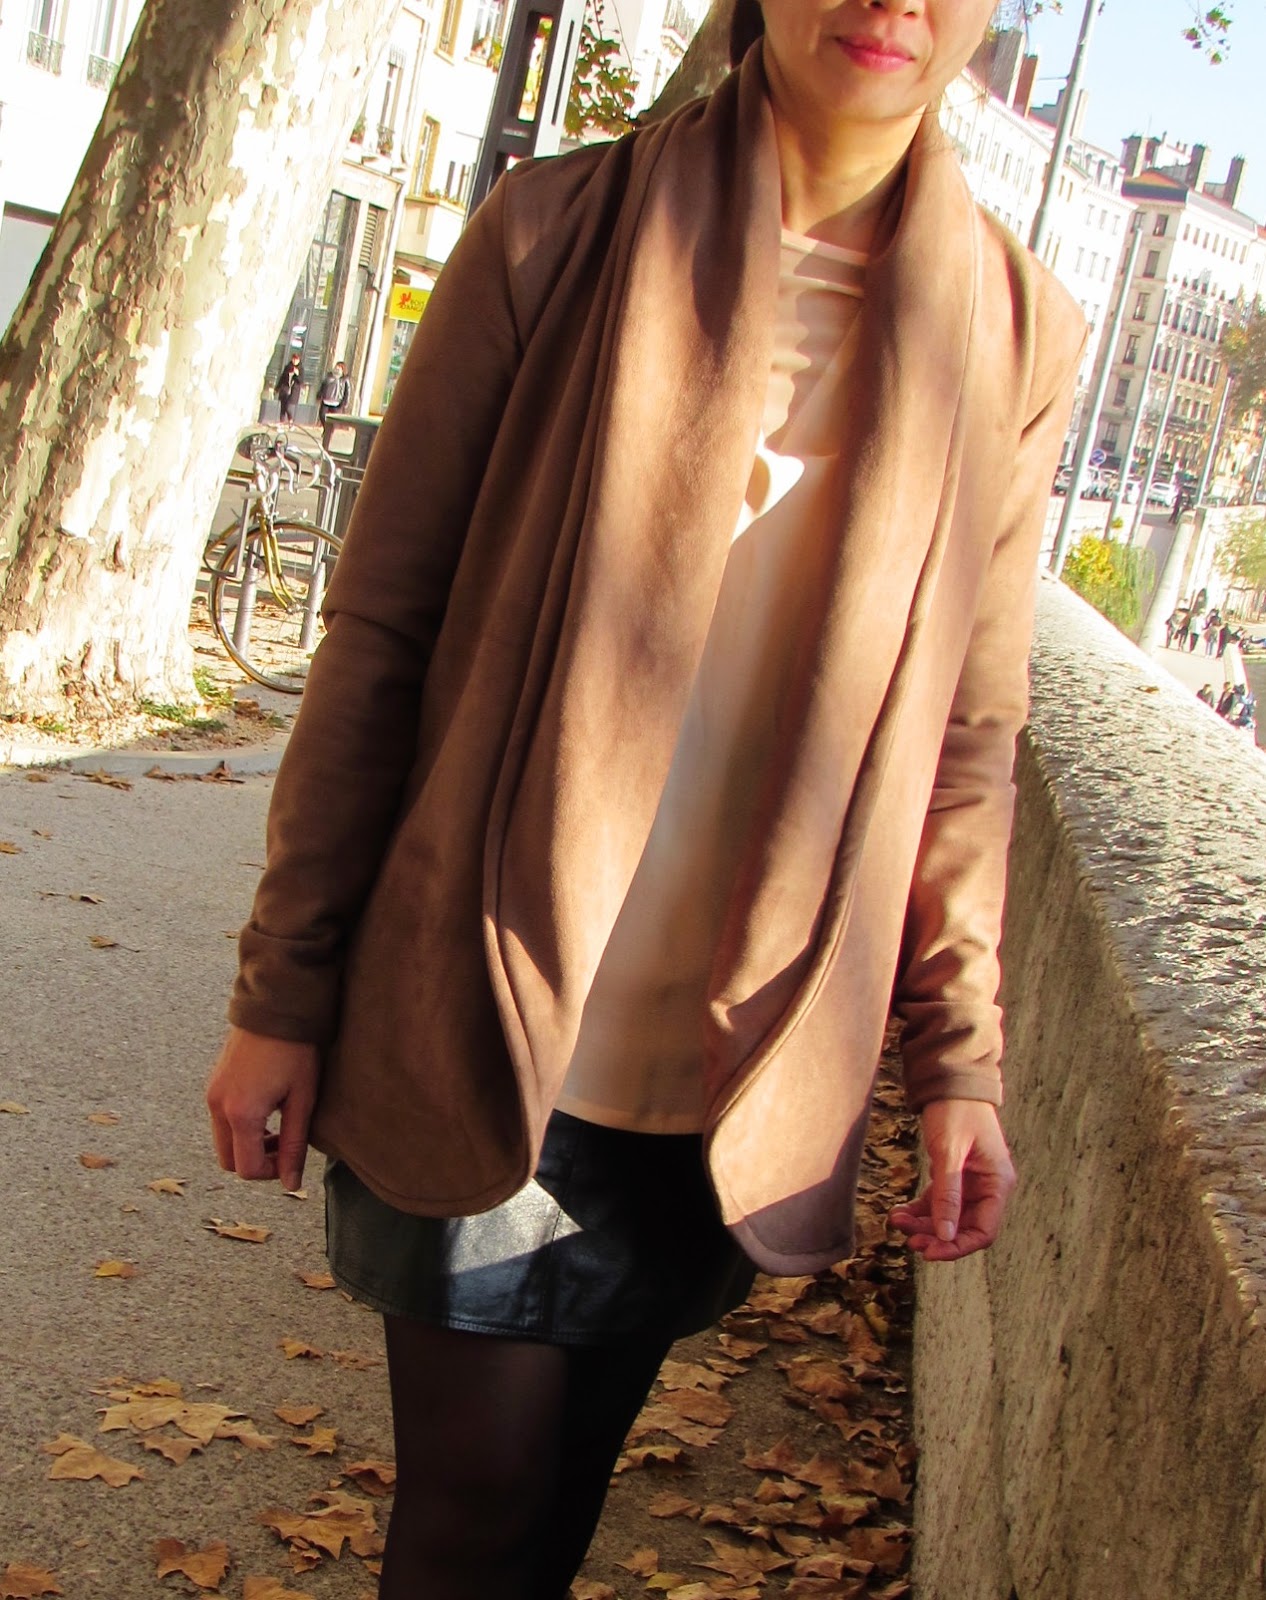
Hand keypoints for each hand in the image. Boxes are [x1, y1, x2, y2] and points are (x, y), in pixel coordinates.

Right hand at [206, 1026, 319, 1192]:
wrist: (276, 1007)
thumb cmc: (296, 1051)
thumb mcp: (302, 1100)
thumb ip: (293, 1146)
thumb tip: (290, 1184)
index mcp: (241, 1114)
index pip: (246, 1169)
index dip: (270, 1173)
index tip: (290, 1158)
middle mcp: (218, 1106)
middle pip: (228, 1160)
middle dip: (255, 1161)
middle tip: (283, 1144)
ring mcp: (212, 1094)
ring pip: (222, 1141)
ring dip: (247, 1144)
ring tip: (277, 1125)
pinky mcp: (213, 1084)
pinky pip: (220, 1121)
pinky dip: (239, 1127)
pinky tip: (266, 1108)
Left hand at [888, 1099, 1015, 1261]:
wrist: (950, 1079)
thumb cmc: (956, 1110)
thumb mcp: (949, 1152)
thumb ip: (947, 1194)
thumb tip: (945, 1235)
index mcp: (997, 1184)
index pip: (983, 1231)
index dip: (957, 1246)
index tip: (929, 1252)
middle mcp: (988, 1187)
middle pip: (965, 1228)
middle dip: (937, 1236)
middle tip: (909, 1240)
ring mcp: (971, 1182)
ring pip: (948, 1217)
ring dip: (924, 1224)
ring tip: (898, 1222)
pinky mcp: (954, 1176)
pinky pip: (938, 1202)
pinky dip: (920, 1209)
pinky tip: (900, 1212)